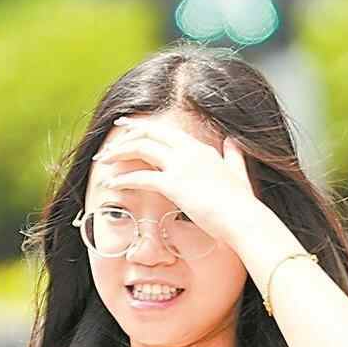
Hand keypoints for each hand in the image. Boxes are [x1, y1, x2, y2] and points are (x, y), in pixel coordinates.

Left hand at [95, 117, 265, 246]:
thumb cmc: (242, 203)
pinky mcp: (174, 185)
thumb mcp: (239, 173)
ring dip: (118, 154)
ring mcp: (181, 166)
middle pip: (149, 134)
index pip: (166, 131)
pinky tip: (111, 183)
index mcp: (201, 148)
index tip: (127, 128)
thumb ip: (234, 156)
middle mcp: (189, 151)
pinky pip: (141, 177)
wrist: (244, 218)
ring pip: (141, 149)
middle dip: (125, 136)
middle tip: (108, 144)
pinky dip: (123, 179)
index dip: (144, 128)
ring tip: (103, 163)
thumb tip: (234, 142)